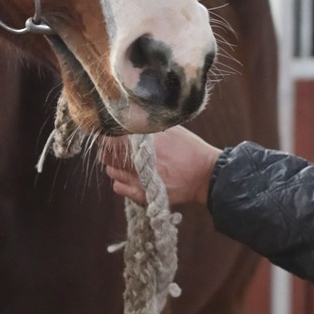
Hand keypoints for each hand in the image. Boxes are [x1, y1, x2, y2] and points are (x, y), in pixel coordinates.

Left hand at [104, 126, 220, 206]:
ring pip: (112, 172)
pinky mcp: (144, 195)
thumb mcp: (172, 130)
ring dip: (115, 166)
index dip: (108, 136)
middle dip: (108, 150)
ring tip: (125, 163)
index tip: (109, 134)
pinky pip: (119, 188)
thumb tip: (130, 117)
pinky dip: (120, 182)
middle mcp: (141, 162)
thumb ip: (150, 125)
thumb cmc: (190, 150)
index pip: (113, 139)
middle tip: (114, 148)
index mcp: (148, 143)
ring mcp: (141, 180)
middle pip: (107, 156)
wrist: (206, 176)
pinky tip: (130, 177)